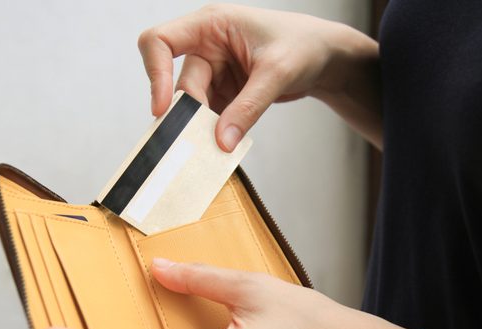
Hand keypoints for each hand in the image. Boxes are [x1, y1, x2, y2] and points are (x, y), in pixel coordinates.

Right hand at [138, 4, 380, 150]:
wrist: (326, 56)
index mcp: (211, 25)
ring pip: (195, 105)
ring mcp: (215, 71)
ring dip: (203, 128)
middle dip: (191, 115)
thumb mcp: (276, 73)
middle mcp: (206, 46)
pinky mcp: (225, 92)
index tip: (163, 109)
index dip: (155, 74)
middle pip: (182, 84)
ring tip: (215, 149)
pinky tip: (226, 145)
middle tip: (200, 144)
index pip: (160, 42)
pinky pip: (211, 116)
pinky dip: (216, 132)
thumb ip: (248, 107)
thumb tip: (221, 142)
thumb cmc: (304, 46)